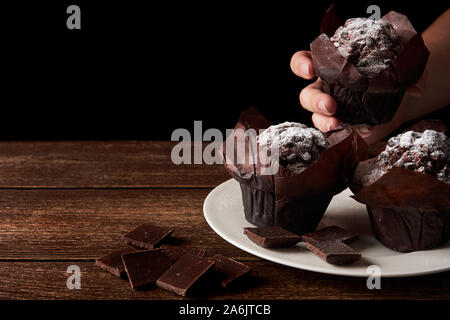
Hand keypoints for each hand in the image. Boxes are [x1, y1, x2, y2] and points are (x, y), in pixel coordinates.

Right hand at [290, 50, 426, 143]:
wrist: (397, 98)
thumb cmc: (389, 75)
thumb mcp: (399, 67)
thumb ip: (408, 72)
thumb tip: (417, 87)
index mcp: (332, 64)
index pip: (306, 60)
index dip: (302, 64)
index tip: (310, 69)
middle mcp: (325, 85)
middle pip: (307, 93)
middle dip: (314, 100)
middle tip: (330, 105)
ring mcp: (329, 106)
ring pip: (314, 114)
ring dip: (321, 119)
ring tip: (336, 123)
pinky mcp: (337, 123)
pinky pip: (326, 127)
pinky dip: (331, 131)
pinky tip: (341, 131)